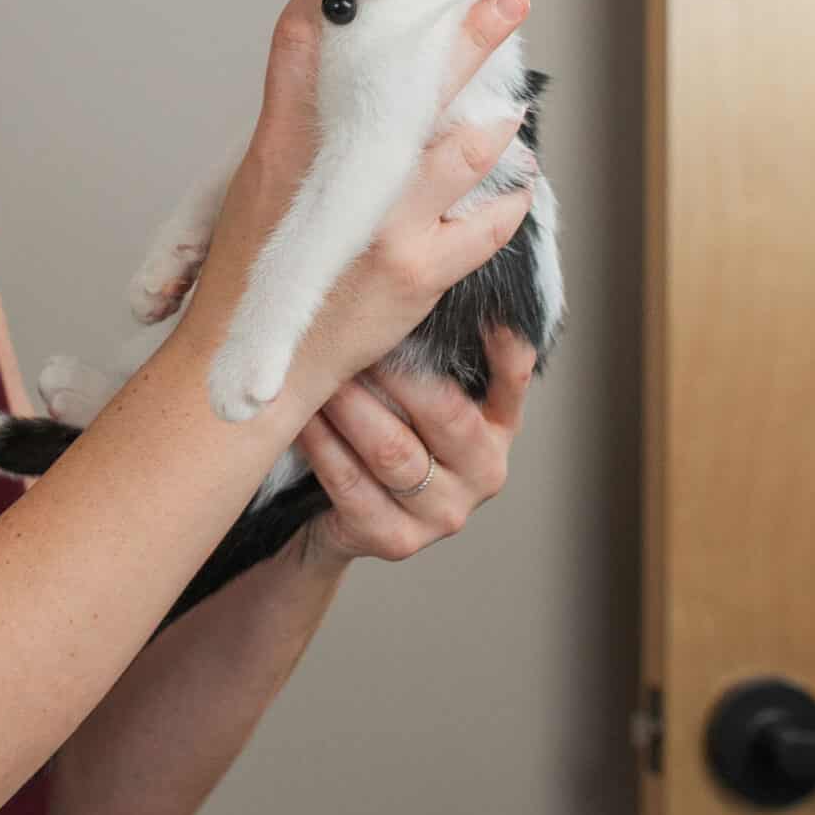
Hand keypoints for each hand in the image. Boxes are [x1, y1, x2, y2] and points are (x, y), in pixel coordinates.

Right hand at [205, 0, 532, 299]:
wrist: (258, 360)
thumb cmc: (260, 270)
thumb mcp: (260, 182)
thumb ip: (299, 122)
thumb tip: (341, 73)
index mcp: (286, 143)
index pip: (305, 45)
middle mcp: (335, 176)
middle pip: (409, 84)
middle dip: (467, 37)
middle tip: (509, 1)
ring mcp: (382, 223)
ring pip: (465, 148)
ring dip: (497, 125)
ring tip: (513, 110)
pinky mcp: (418, 270)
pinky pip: (487, 225)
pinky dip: (504, 204)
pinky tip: (511, 194)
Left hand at [293, 323, 537, 564]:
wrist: (348, 519)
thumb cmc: (388, 429)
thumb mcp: (418, 392)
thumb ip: (430, 349)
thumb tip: (413, 274)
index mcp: (498, 426)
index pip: (513, 379)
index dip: (505, 347)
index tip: (486, 311)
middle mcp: (484, 472)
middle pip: (446, 415)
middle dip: (395, 372)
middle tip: (356, 333)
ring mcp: (444, 513)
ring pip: (392, 451)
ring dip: (349, 405)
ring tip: (319, 370)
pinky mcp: (398, 540)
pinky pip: (351, 484)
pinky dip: (321, 444)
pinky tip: (300, 415)